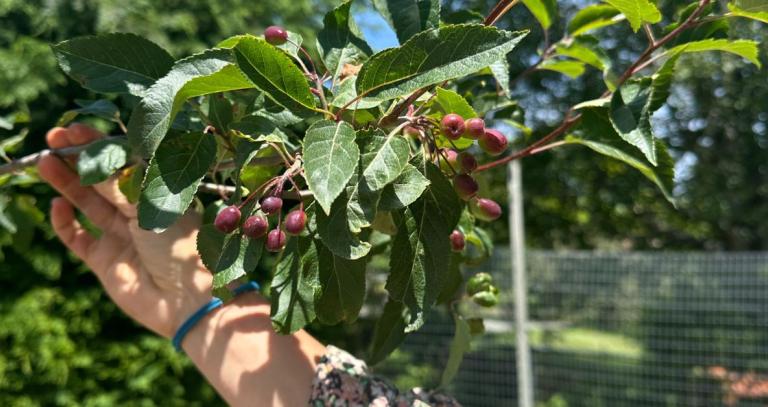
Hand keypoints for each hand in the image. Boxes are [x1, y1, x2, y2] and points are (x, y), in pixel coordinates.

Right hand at [38, 124, 212, 337]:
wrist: (186, 300)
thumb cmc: (180, 245)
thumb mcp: (149, 206)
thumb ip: (118, 183)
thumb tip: (93, 154)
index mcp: (160, 194)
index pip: (125, 162)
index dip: (99, 145)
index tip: (74, 129)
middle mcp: (140, 212)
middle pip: (103, 180)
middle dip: (78, 158)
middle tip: (52, 139)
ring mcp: (121, 236)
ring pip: (87, 203)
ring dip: (66, 182)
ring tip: (45, 162)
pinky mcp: (105, 260)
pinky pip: (78, 237)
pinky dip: (66, 222)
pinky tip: (57, 205)